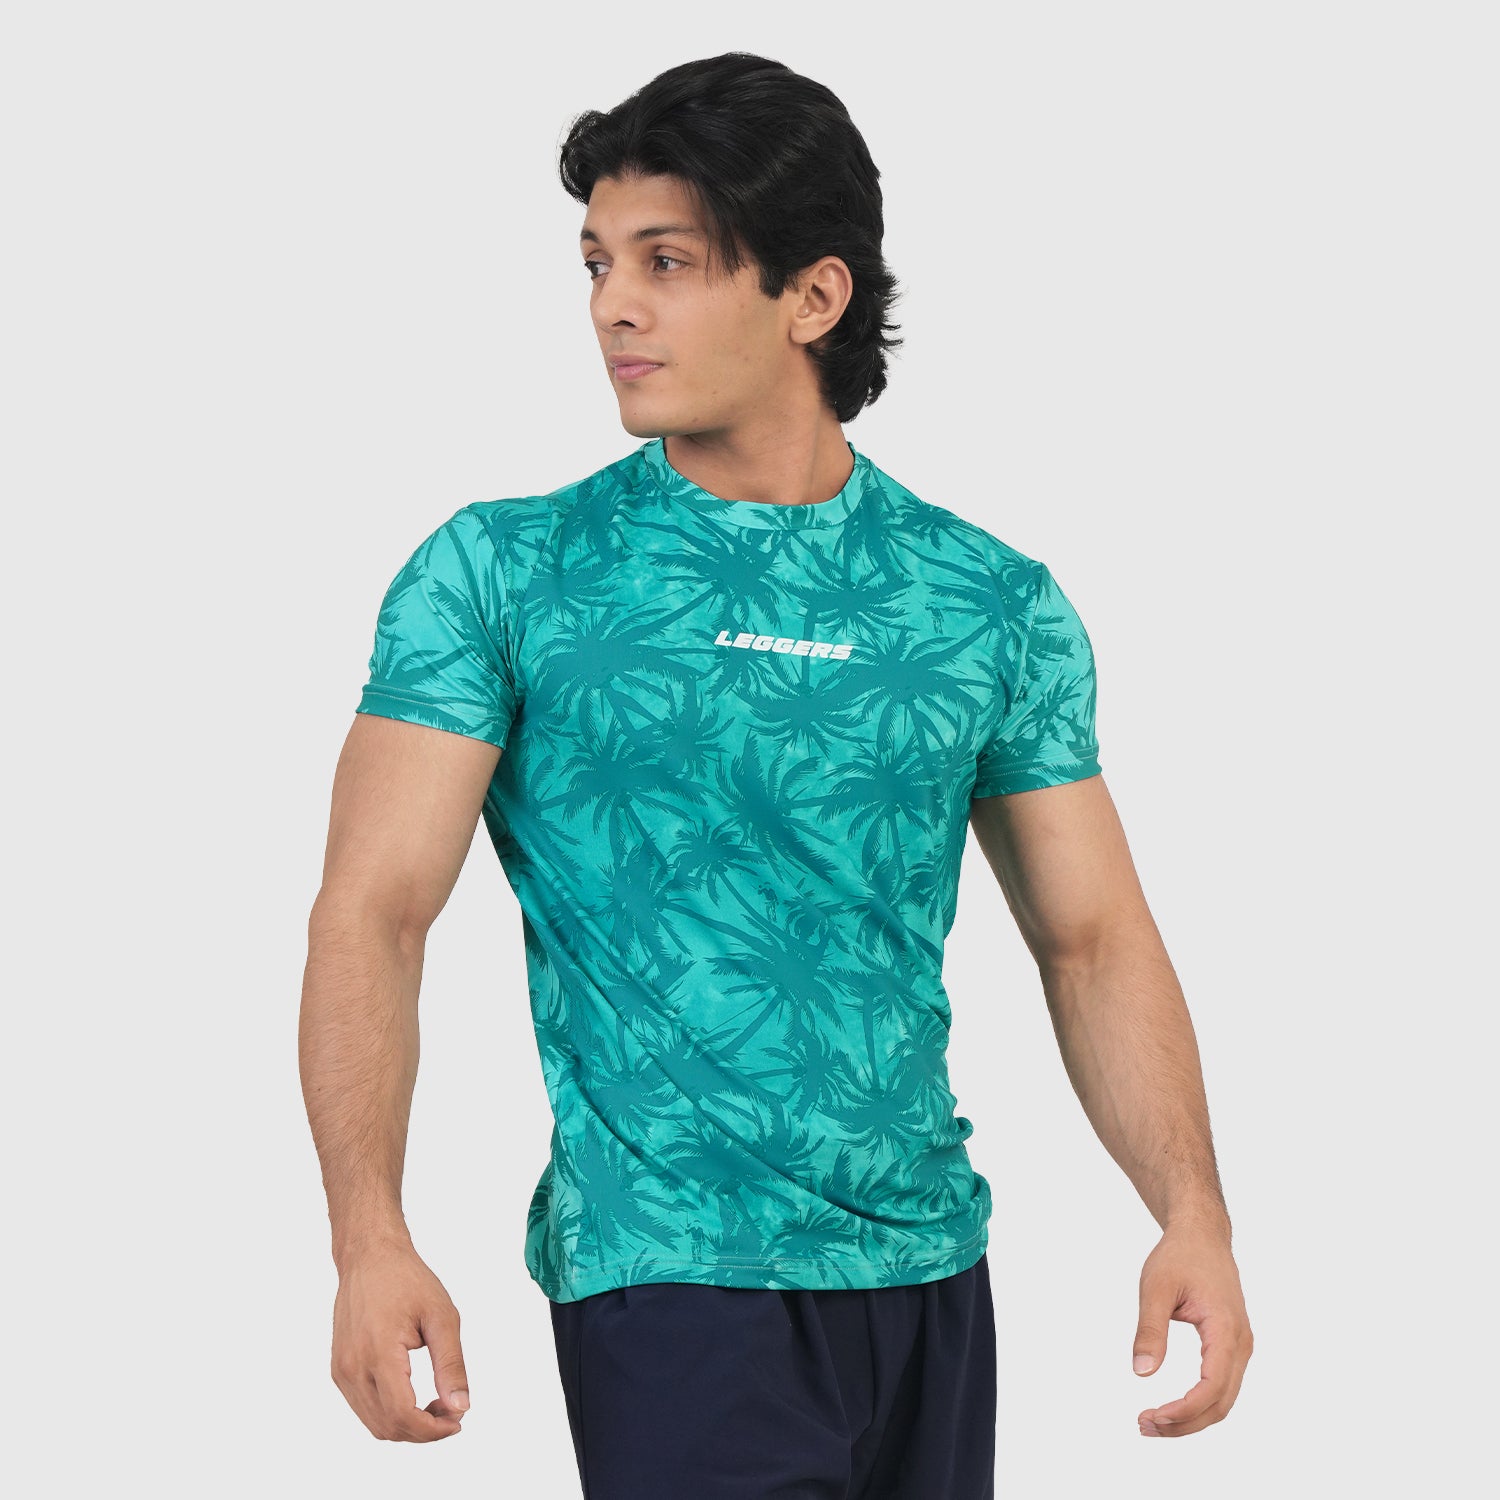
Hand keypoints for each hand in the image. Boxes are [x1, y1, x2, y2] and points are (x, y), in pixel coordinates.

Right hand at [330, 1235, 470, 1441]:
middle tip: (453, 1413)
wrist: (369, 1257)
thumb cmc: (406, 1279)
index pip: (402, 1415)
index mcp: (378, 1353)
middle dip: (424, 1431)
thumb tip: (460, 1406)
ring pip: (374, 1424)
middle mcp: (353, 1368)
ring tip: (436, 1405)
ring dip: (407, 1426)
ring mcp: (342, 1371)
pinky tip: (414, 1396)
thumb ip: (451, 1365)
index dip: (432, 1429)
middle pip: (388, 1427)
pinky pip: (364, 1408)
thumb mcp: (441, 1316)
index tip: (458, 1420)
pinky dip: (391, 1414)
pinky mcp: (340, 1370)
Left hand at [1132, 1221, 1252, 1437]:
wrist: (1202, 1236)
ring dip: (1191, 1418)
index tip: (1154, 1415)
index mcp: (1226, 1329)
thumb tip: (1142, 1372)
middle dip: (1184, 1423)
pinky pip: (1221, 1387)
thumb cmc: (1180, 1257)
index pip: (1212, 1386)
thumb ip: (1150, 1329)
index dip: (1185, 1409)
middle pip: (1221, 1403)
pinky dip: (1198, 1405)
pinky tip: (1171, 1409)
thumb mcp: (1156, 1287)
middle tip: (1144, 1426)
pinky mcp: (1231, 1347)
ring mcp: (1240, 1347)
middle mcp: (1240, 1344)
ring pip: (1223, 1400)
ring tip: (1152, 1422)